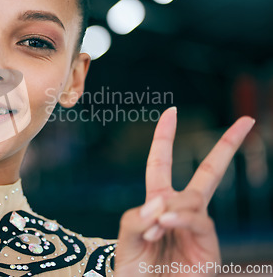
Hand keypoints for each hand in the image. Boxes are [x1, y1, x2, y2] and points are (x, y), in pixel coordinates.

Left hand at [115, 107, 254, 275]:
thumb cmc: (134, 267)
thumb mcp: (125, 236)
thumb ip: (136, 216)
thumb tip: (160, 205)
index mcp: (158, 202)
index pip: (161, 163)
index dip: (164, 137)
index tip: (171, 112)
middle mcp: (182, 210)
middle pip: (209, 172)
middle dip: (227, 145)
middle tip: (246, 121)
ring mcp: (198, 227)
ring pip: (194, 198)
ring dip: (171, 209)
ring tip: (155, 229)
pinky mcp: (209, 246)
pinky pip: (199, 220)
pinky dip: (180, 218)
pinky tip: (165, 224)